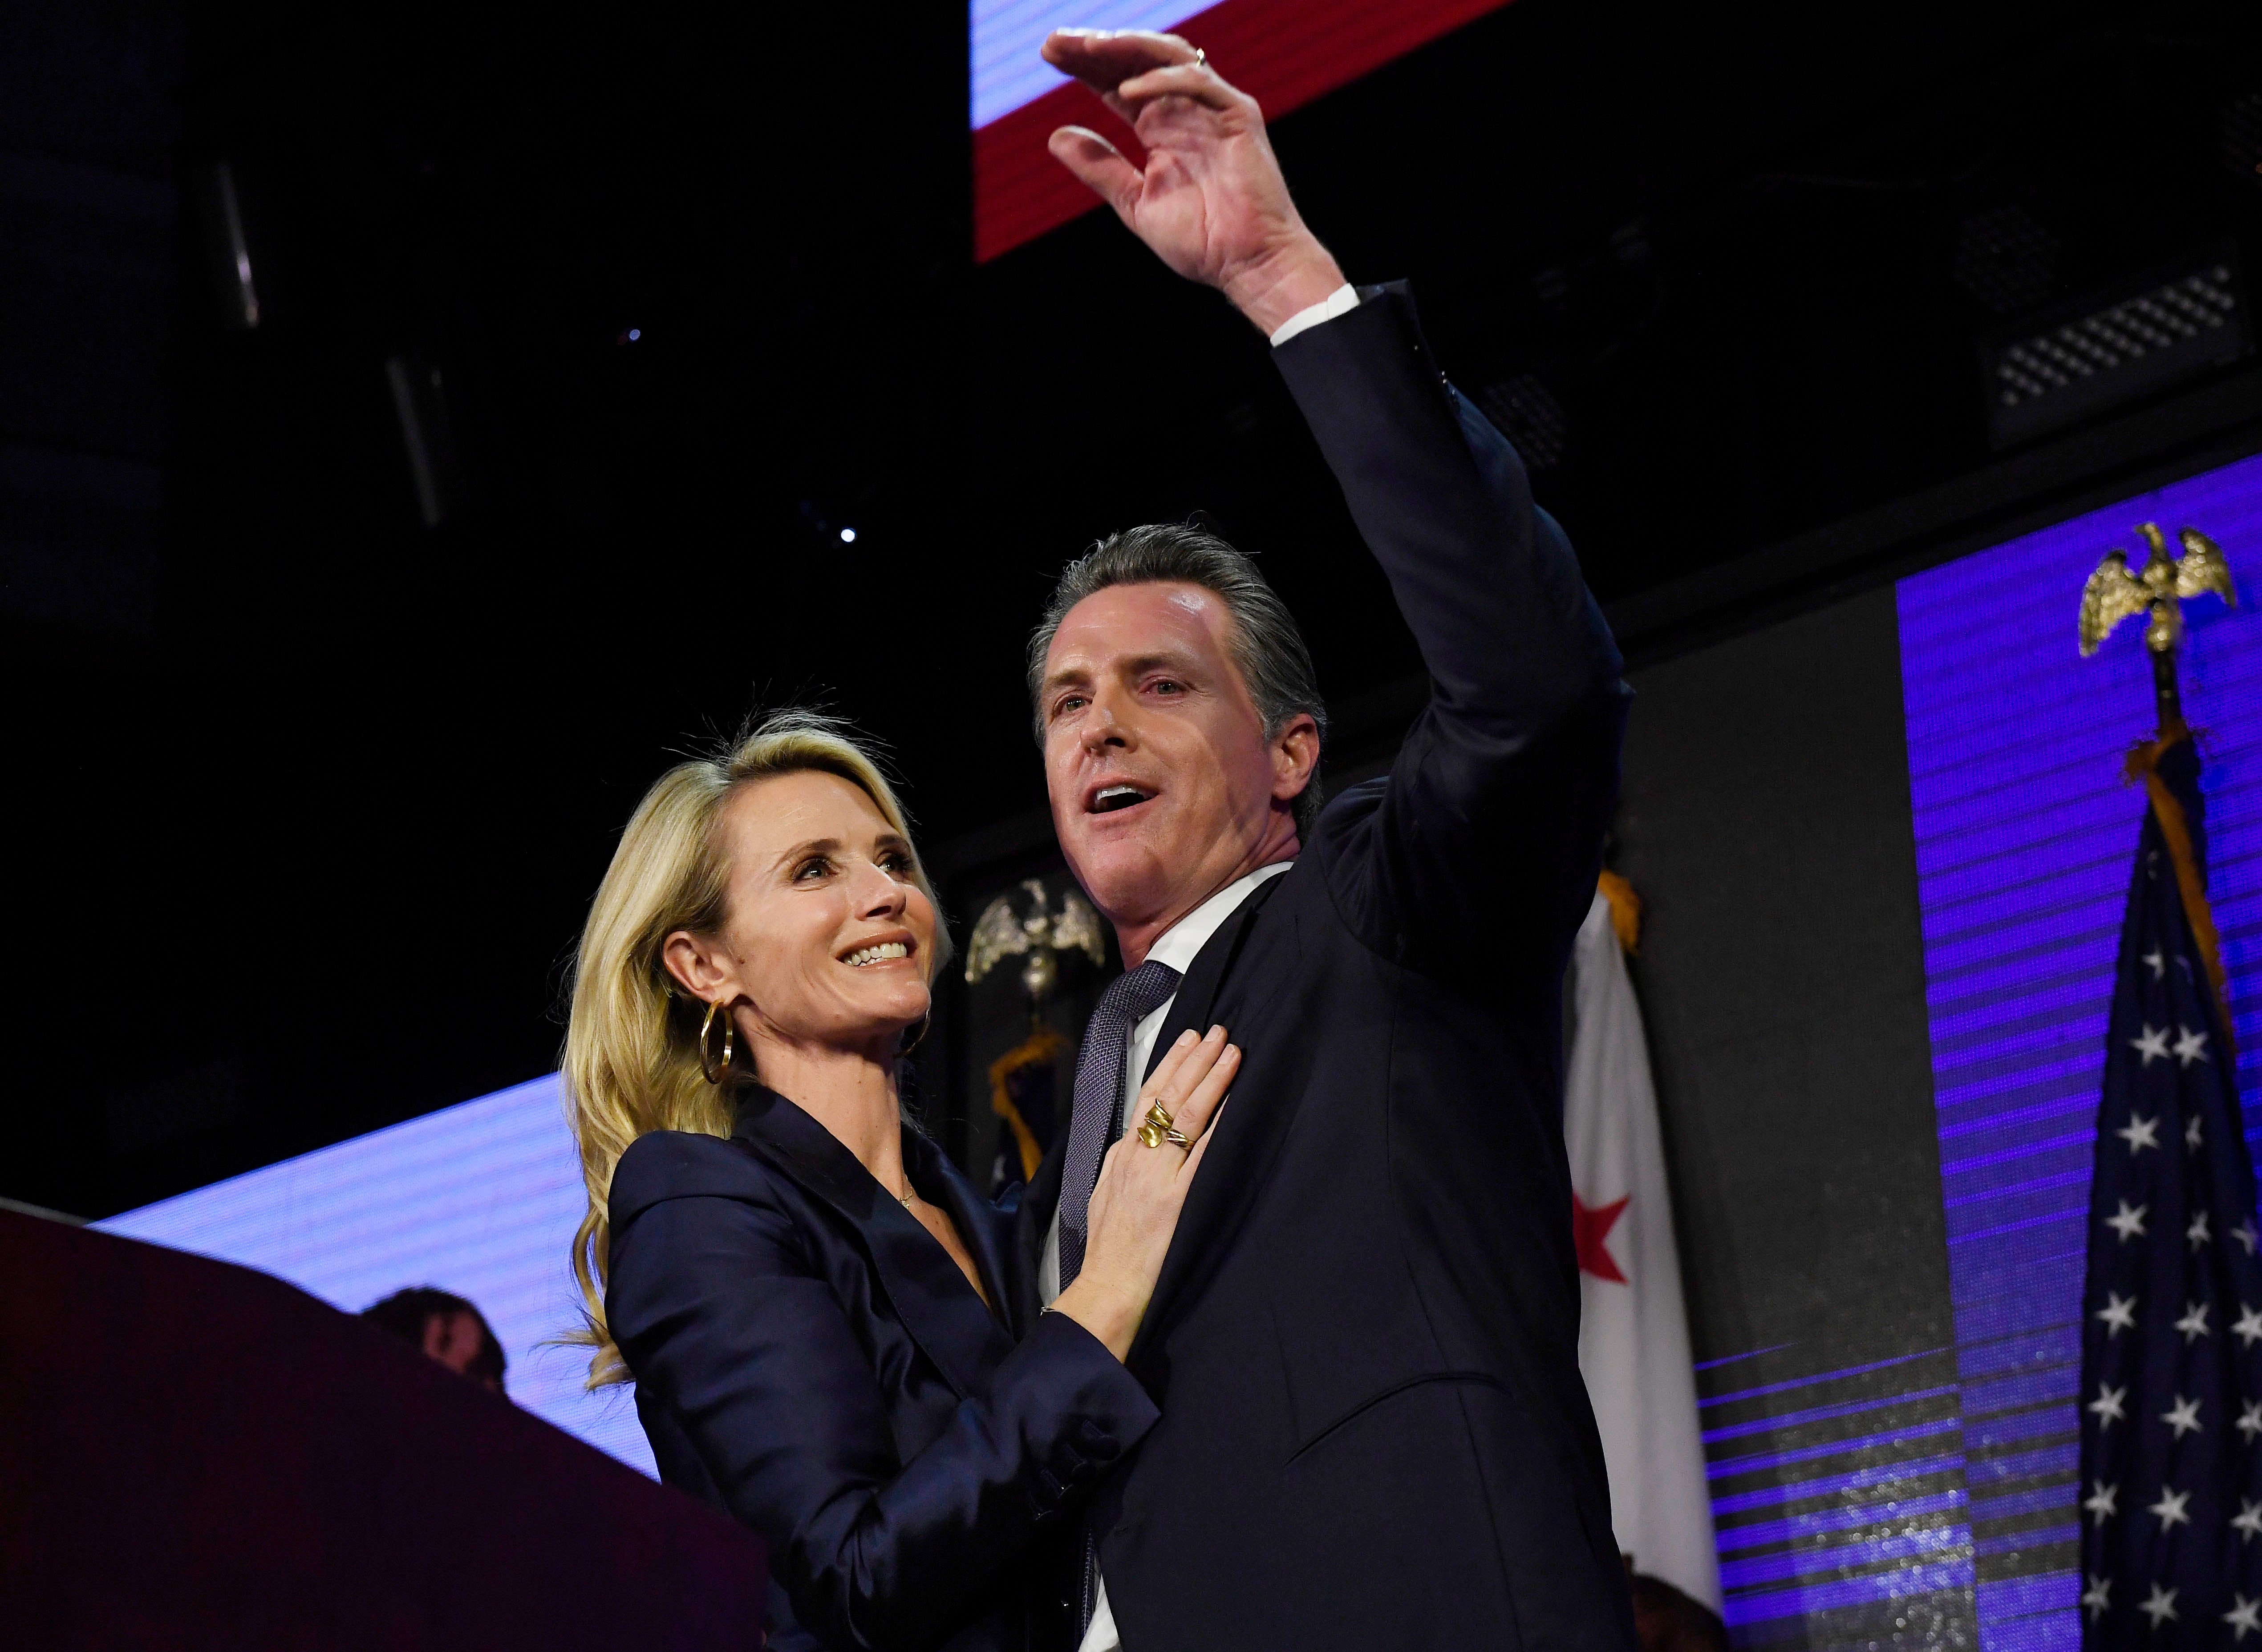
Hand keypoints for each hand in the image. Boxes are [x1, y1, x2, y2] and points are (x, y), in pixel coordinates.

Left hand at [1040, 29, 1345, 335]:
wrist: (1248, 264)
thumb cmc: (1202, 241)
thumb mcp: (1135, 202)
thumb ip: (1100, 167)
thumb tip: (1055, 136)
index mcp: (1160, 129)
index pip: (1117, 83)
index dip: (1084, 66)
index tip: (1047, 54)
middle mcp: (1185, 110)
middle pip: (1136, 61)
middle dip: (1096, 47)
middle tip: (1055, 41)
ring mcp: (1212, 108)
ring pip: (1168, 56)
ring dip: (1126, 48)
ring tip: (1085, 48)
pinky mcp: (1238, 115)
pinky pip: (1199, 82)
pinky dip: (1163, 80)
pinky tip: (1127, 91)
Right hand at [1051, 1024, 1238, 1359]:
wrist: (1109, 1286)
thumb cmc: (1110, 1246)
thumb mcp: (1104, 1192)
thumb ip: (1121, 1162)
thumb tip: (1134, 1139)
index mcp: (1122, 1154)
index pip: (1147, 1096)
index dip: (1171, 1063)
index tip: (1190, 1038)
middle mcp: (1138, 1158)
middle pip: (1168, 1096)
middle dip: (1196, 1060)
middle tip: (1219, 1032)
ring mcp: (1157, 1176)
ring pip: (1185, 1116)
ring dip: (1211, 1080)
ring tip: (1231, 1052)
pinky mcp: (1177, 1200)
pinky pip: (1201, 1154)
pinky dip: (1218, 1125)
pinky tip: (1234, 1103)